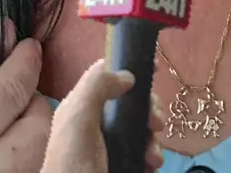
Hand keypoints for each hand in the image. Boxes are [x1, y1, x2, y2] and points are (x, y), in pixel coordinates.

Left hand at [41, 59, 163, 172]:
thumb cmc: (73, 163)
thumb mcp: (78, 118)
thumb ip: (97, 87)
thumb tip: (127, 75)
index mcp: (82, 107)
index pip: (106, 75)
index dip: (129, 67)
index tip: (154, 68)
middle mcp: (96, 124)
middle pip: (131, 102)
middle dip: (149, 108)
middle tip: (157, 121)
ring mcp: (110, 147)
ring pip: (141, 128)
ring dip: (154, 137)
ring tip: (154, 154)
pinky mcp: (122, 166)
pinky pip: (144, 153)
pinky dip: (153, 156)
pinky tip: (153, 164)